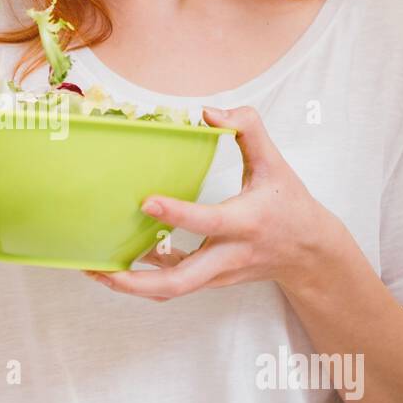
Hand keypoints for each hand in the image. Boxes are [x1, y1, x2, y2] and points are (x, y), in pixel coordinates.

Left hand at [82, 104, 342, 301]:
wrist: (309, 254)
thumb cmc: (289, 206)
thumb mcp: (276, 164)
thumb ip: (249, 130)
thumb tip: (209, 112)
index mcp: (245, 223)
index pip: (208, 223)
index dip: (176, 214)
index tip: (145, 201)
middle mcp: (228, 256)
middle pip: (180, 283)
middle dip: (136, 282)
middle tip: (98, 269)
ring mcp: (217, 274)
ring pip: (171, 290)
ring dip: (131, 285)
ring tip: (93, 269)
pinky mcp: (209, 280)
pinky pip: (172, 283)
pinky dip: (144, 276)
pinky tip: (119, 259)